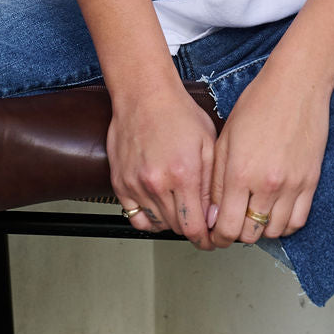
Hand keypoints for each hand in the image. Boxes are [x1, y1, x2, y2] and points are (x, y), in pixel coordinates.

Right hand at [107, 80, 217, 248]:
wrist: (144, 94)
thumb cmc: (178, 113)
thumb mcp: (208, 144)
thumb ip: (212, 184)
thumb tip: (214, 217)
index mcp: (183, 174)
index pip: (194, 227)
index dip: (205, 238)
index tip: (210, 239)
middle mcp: (157, 183)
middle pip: (177, 228)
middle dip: (191, 229)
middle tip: (199, 223)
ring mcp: (135, 185)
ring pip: (157, 224)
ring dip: (171, 222)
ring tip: (180, 209)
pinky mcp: (120, 183)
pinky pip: (135, 217)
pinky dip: (149, 218)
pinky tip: (160, 206)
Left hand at [208, 64, 329, 247]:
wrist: (296, 84)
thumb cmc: (259, 102)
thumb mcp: (226, 138)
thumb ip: (217, 181)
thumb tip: (213, 214)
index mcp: (240, 172)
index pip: (226, 226)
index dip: (218, 236)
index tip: (216, 233)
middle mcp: (267, 183)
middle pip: (250, 234)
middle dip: (238, 232)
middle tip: (234, 221)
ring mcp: (292, 185)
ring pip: (275, 232)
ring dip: (262, 228)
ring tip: (255, 213)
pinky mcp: (311, 181)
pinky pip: (298, 221)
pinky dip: (285, 224)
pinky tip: (276, 211)